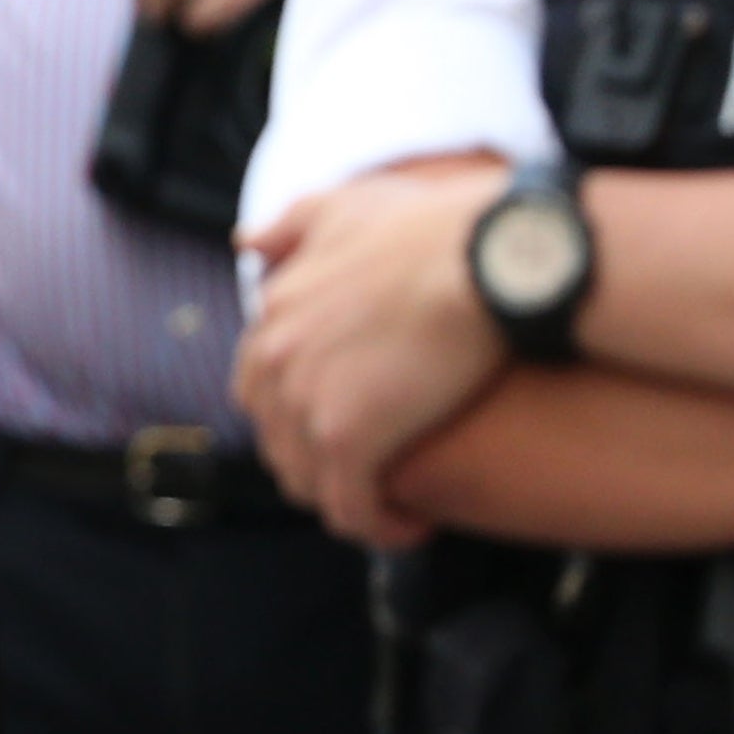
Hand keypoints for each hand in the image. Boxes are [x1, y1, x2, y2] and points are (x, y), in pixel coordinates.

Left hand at [236, 159, 514, 547]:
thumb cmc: (434, 227)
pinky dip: (380, 527)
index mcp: (273, 312)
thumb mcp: (347, 206)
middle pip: (278, 441)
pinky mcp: (346, 439)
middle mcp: (274, 358)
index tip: (353, 423)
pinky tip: (415, 525)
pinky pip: (349, 509)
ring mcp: (303, 401)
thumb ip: (292, 224)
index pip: (262, 387)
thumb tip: (245, 244)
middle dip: (320, 463)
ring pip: (308, 482)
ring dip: (350, 500)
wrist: (488, 256)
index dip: (301, 414)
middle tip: (376, 472)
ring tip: (397, 504)